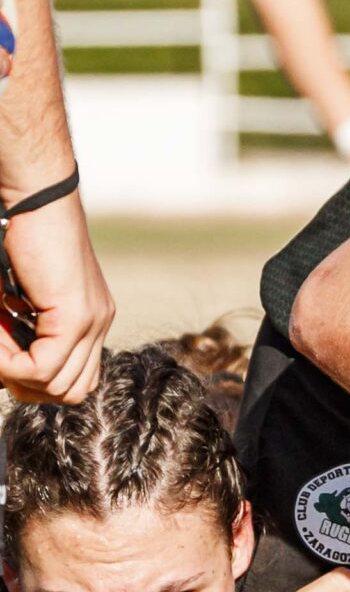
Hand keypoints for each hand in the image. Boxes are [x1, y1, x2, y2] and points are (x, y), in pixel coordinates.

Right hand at [0, 195, 112, 402]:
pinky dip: (11, 363)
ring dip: (14, 372)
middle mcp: (98, 324)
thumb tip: (8, 373)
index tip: (4, 360)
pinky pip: (43, 367)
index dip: (35, 383)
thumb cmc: (16, 239)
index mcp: (89, 321)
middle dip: (26, 386)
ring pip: (59, 386)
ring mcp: (92, 321)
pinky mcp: (76, 316)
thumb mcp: (15, 298)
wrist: (33, 199)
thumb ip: (19, 334)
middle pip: (71, 392)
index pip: (75, 381)